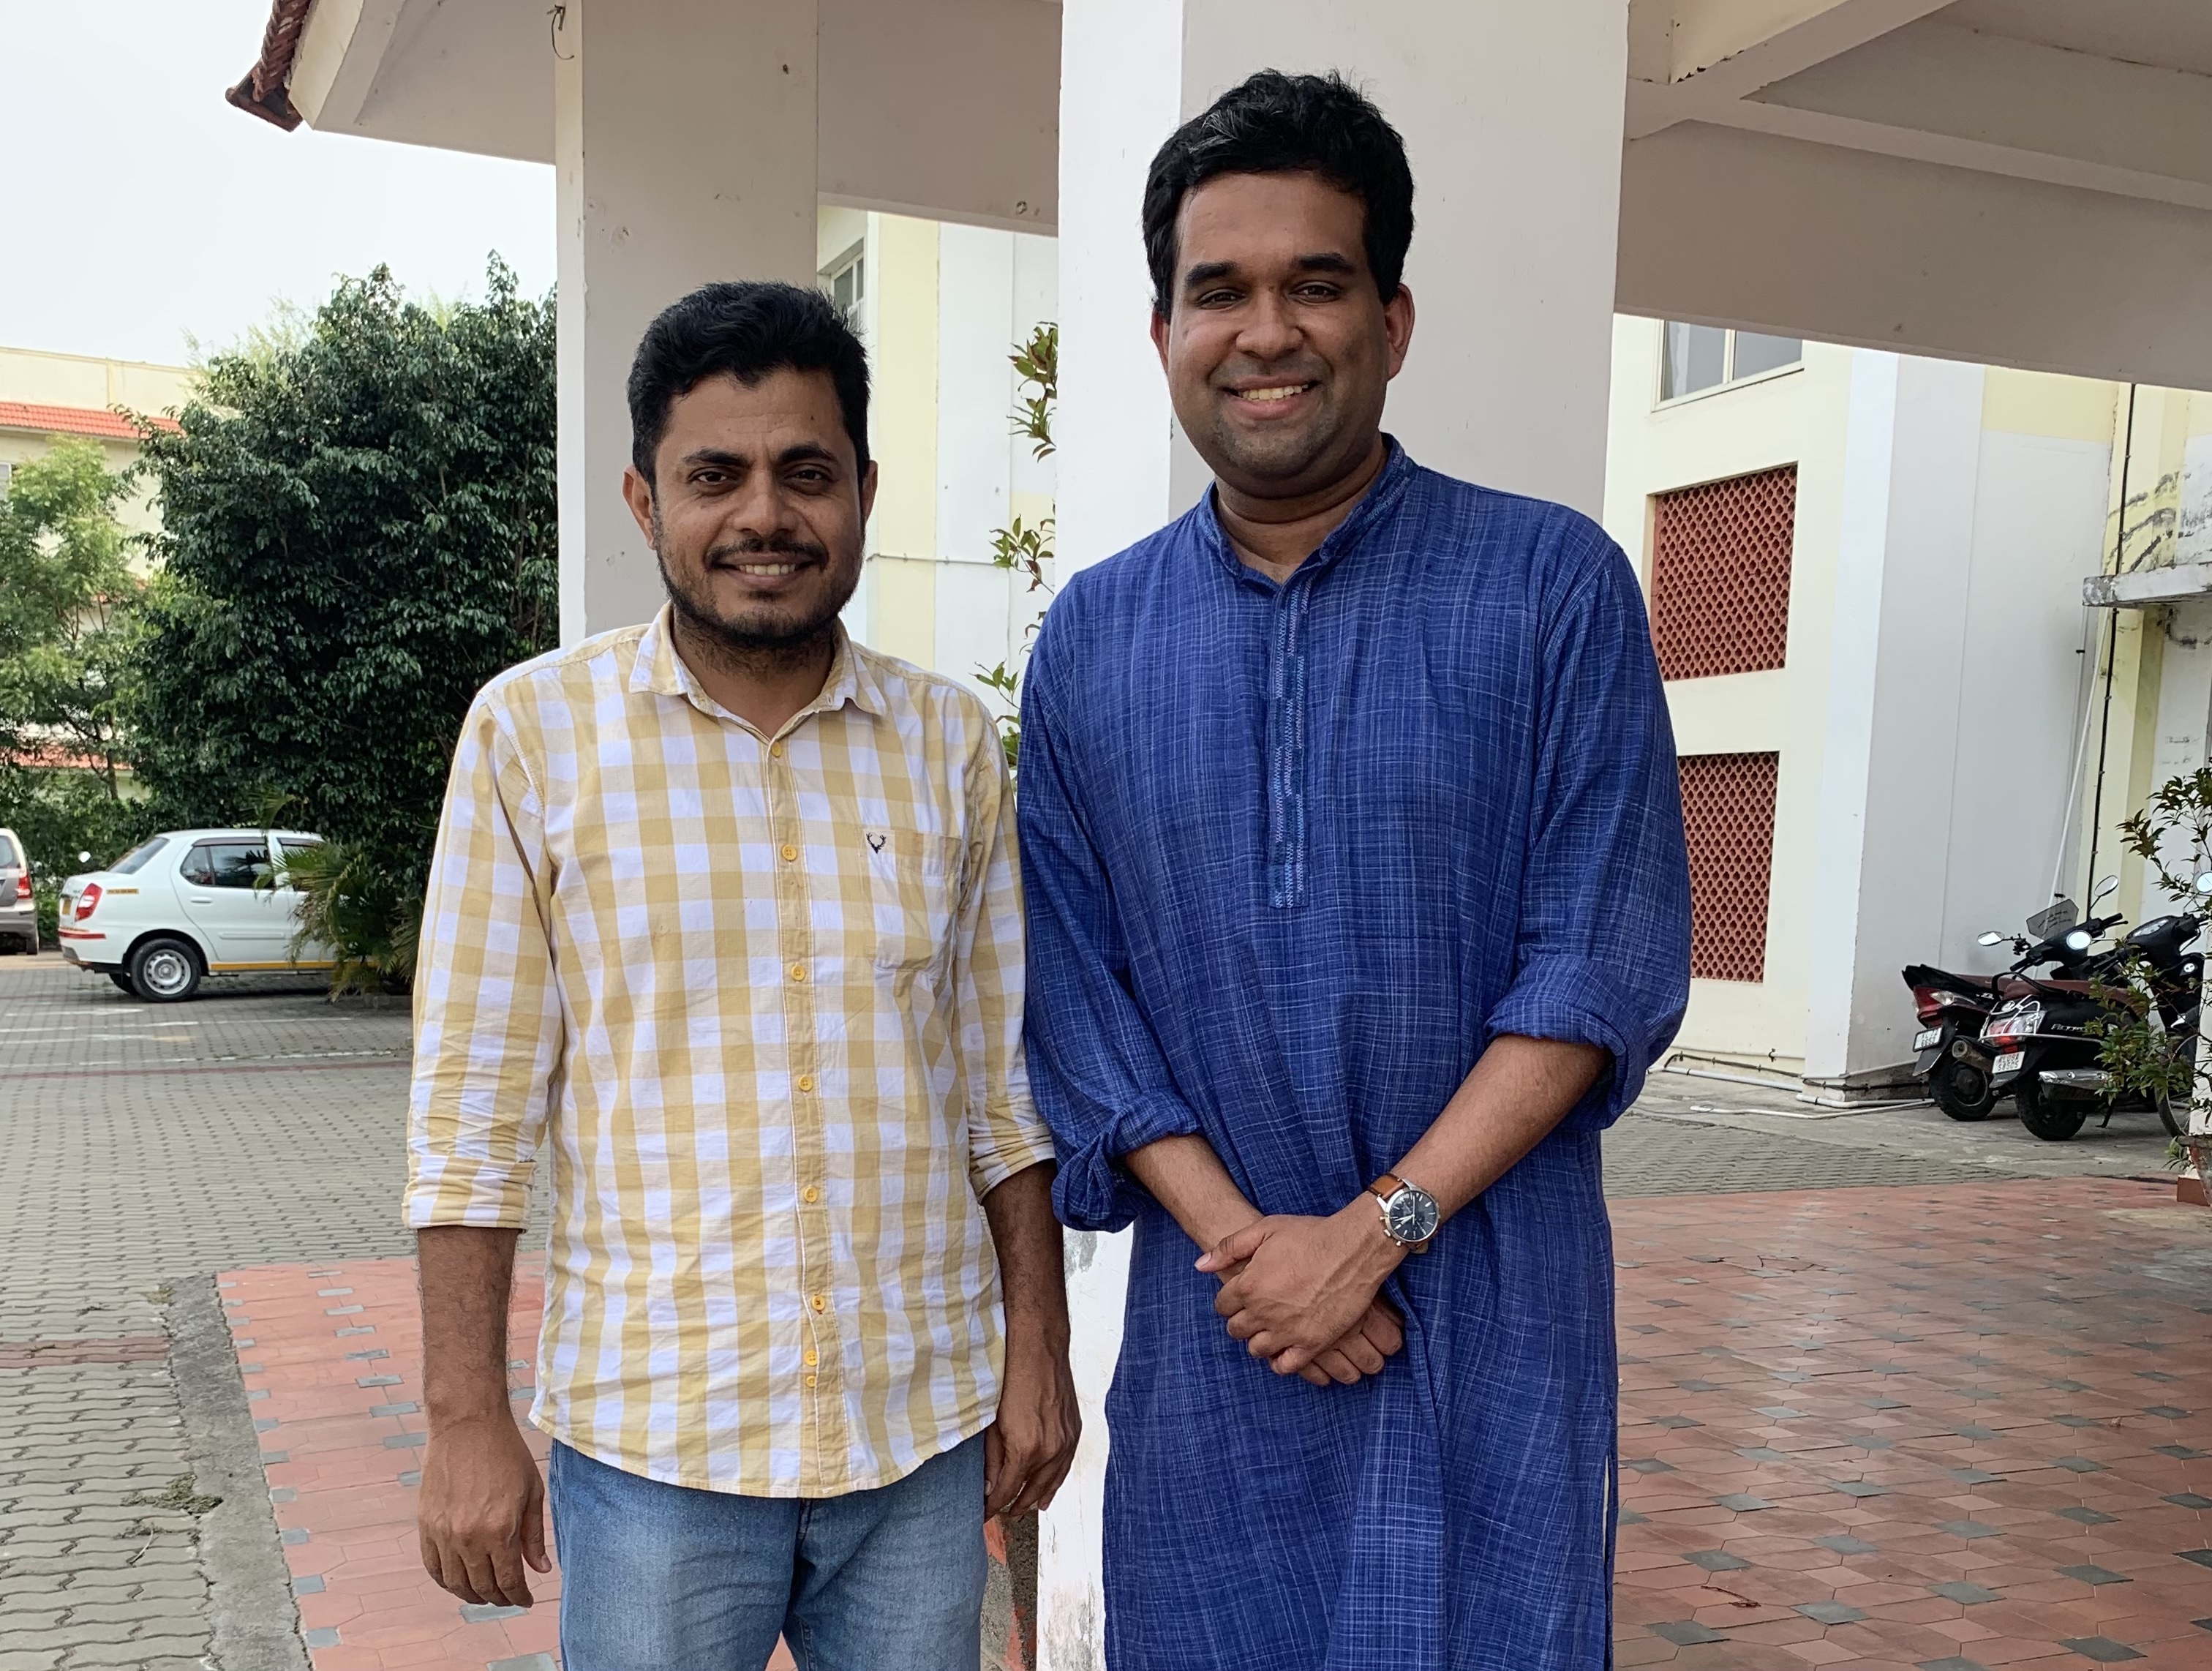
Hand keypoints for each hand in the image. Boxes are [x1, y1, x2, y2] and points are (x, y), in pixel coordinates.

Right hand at [418, 1413, 549, 1607]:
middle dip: (499, 1598)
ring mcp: (444, 1533)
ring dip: (472, 1594)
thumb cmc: (506, 1453)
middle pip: (483, 1587)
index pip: (509, 1581)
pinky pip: (433, 1567)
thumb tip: (541, 1569)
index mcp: (500, 1530)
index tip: (525, 1600)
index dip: (519, 1596)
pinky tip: (458, 1581)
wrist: (467, 1425)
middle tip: (509, 1597)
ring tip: (486, 1593)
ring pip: (455, 1583)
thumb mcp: (532, 1492)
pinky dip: (446, 1581)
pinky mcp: (426, 1525)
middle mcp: (469, 1537)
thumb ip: (534, 1535)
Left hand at [984, 1330, 1080, 1516]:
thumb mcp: (992, 1422)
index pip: (1007, 1490)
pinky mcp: (1075, 1431)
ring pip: (1052, 1482)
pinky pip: (1065, 1465)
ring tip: (1024, 1512)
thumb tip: (988, 1488)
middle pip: (1032, 1492)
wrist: (1039, 1349)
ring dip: (1037, 1498)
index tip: (984, 1513)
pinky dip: (1056, 1481)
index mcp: (1026, 1450)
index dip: (994, 1505)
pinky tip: (1049, 1492)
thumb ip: (991, 1459)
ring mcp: (1066, 1442)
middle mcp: (1050, 1451)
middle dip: (1015, 1507)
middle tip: (1002, 1517)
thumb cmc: (1010, 1380)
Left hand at [1199, 1206, 1403, 1377]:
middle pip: (1236, 1329)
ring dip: (1259, 1340)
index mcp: (1247, 1286)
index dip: (1230, 1300)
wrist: (1353, 1249)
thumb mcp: (1264, 1229)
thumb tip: (1200, 1266)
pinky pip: (1286, 1366)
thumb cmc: (1309, 1235)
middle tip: (1255, 1312)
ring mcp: (1287, 1331)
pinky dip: (1280, 1361)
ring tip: (1270, 1329)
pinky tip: (1285, 1349)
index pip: (1222, 1305)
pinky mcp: (1312, 1344)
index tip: (1240, 1297)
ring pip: (1257, 1349)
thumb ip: (1228, 1248)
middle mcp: (1262, 1312)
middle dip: (1241, 1321)